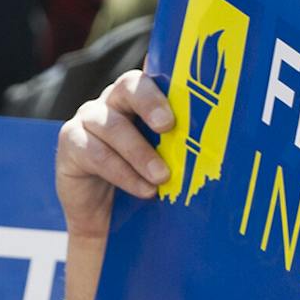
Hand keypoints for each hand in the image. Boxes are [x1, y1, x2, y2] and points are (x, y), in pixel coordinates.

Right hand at [55, 71, 174, 299]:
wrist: (111, 223)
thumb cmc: (149, 184)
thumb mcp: (173, 162)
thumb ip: (189, 145)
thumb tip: (229, 140)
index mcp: (143, 98)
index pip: (156, 75)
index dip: (170, 80)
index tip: (189, 98)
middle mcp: (113, 101)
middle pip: (129, 85)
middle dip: (150, 103)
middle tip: (170, 127)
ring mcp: (88, 119)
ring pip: (110, 123)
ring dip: (138, 152)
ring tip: (162, 178)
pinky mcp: (70, 143)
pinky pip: (94, 152)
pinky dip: (120, 172)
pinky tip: (142, 189)